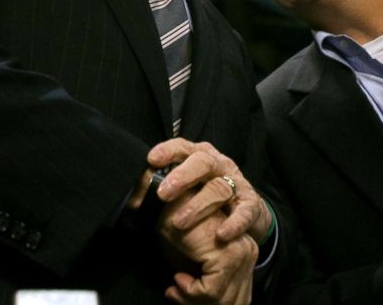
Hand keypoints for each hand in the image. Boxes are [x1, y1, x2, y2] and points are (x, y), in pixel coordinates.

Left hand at [149, 138, 271, 242]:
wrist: (246, 211)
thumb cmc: (207, 196)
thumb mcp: (188, 187)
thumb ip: (164, 188)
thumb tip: (132, 199)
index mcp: (200, 157)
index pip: (183, 147)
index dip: (168, 151)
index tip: (152, 159)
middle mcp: (218, 165)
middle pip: (202, 163)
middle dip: (182, 176)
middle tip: (163, 193)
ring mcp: (236, 183)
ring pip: (219, 188)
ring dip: (198, 205)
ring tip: (179, 222)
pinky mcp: (250, 203)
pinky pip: (244, 212)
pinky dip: (233, 223)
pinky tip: (221, 234)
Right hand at [158, 196, 256, 304]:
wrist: (169, 203)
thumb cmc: (178, 228)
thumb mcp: (192, 261)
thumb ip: (203, 283)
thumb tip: (193, 302)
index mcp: (246, 251)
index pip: (237, 296)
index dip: (207, 302)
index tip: (181, 295)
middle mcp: (249, 251)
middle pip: (232, 299)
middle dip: (200, 304)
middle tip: (175, 295)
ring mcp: (240, 253)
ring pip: (222, 299)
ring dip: (193, 299)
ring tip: (174, 288)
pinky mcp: (227, 255)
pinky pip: (212, 291)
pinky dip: (192, 291)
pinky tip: (177, 278)